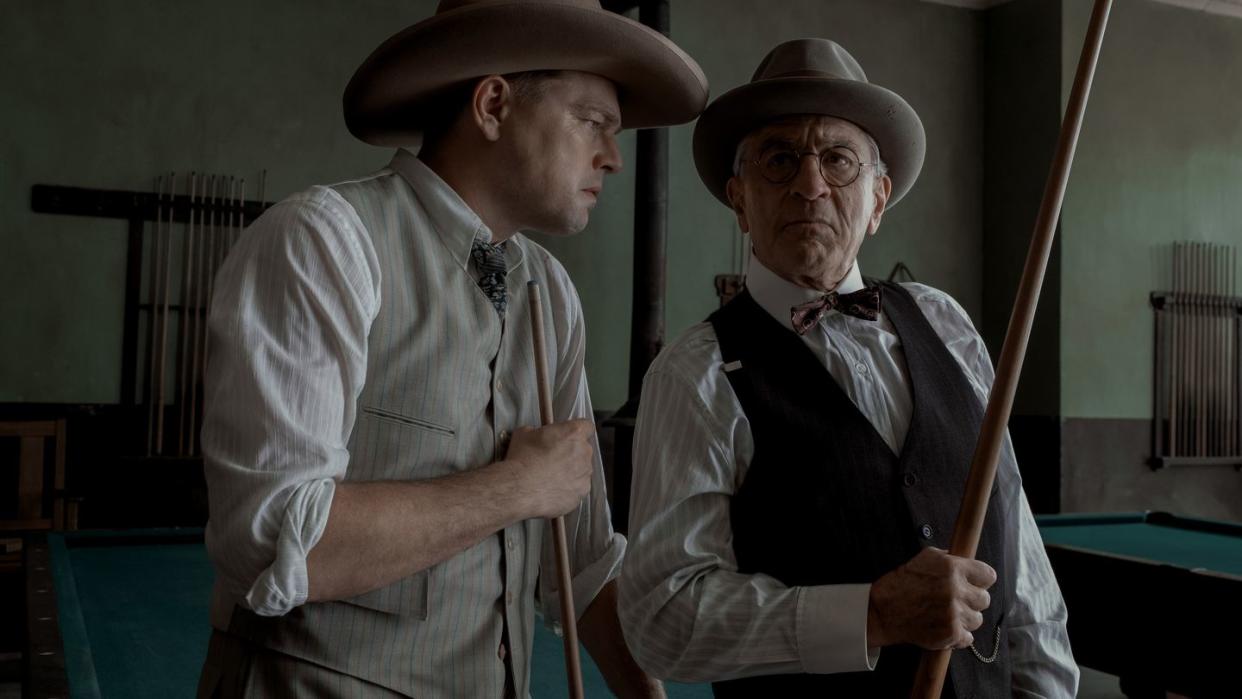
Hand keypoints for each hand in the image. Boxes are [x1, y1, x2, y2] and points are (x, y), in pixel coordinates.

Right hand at [506, 419, 594, 518]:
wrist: (519, 489)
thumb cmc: (522, 459)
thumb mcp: (524, 433)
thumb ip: (538, 432)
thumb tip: (537, 436)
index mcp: (574, 433)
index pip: (587, 426)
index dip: (576, 431)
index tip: (567, 435)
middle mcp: (584, 452)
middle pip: (584, 449)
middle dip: (572, 452)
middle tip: (553, 457)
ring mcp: (585, 474)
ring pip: (582, 469)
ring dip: (571, 470)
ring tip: (551, 476)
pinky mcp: (581, 492)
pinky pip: (578, 487)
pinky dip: (569, 488)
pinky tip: (553, 489)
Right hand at [866, 547, 995, 649]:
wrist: (883, 610)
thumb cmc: (903, 583)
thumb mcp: (925, 557)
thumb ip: (950, 558)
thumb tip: (968, 561)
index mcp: (953, 568)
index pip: (989, 575)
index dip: (981, 581)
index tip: (974, 584)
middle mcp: (956, 589)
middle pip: (984, 599)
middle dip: (972, 601)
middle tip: (956, 601)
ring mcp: (954, 613)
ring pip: (977, 620)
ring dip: (965, 619)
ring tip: (947, 615)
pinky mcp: (951, 633)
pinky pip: (969, 638)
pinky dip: (959, 636)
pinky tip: (945, 627)